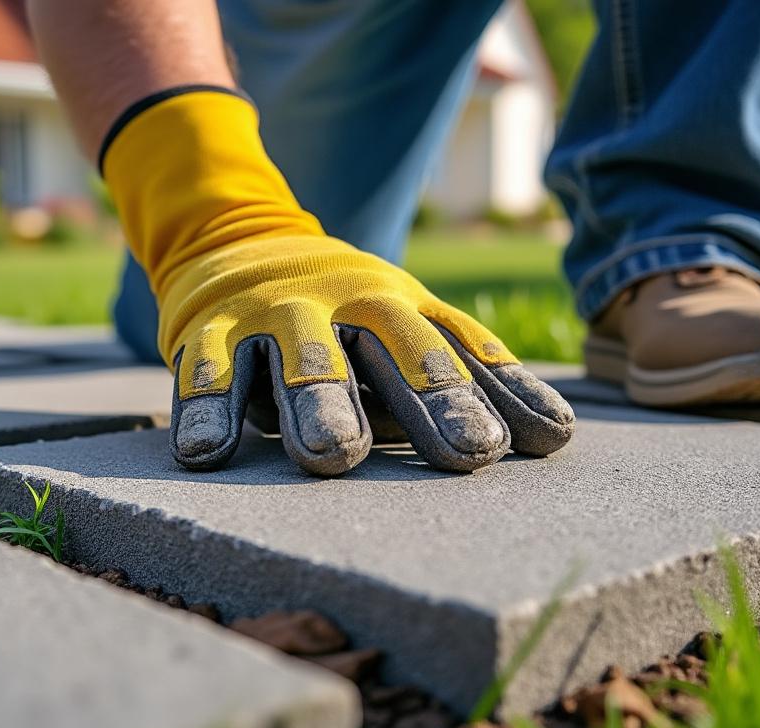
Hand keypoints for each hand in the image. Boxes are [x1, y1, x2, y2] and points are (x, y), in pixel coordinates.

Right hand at [102, 88, 573, 474]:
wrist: (231, 238)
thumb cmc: (340, 314)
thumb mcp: (402, 329)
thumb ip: (465, 376)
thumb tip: (556, 436)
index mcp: (401, 304)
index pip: (461, 348)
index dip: (503, 391)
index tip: (545, 442)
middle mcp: (346, 300)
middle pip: (396, 347)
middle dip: (433, 398)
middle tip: (468, 452)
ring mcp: (275, 311)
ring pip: (303, 356)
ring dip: (319, 402)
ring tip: (335, 457)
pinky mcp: (208, 327)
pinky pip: (206, 370)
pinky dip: (203, 410)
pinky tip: (206, 455)